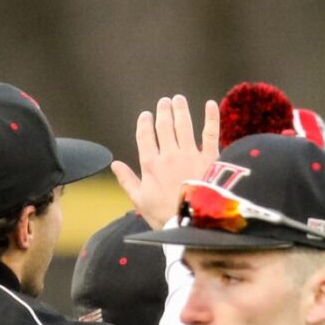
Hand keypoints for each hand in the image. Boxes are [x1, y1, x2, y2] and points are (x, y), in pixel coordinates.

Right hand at [112, 95, 219, 228]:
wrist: (194, 225)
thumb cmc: (165, 216)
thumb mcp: (140, 201)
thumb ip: (127, 180)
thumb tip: (114, 164)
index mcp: (150, 164)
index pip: (145, 135)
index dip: (144, 122)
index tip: (145, 115)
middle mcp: (169, 155)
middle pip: (164, 125)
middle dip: (163, 111)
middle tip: (164, 102)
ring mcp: (190, 155)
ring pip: (184, 124)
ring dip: (180, 109)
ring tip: (178, 99)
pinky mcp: (210, 158)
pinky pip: (211, 133)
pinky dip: (211, 117)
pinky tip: (209, 104)